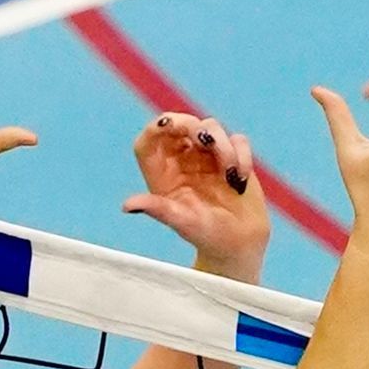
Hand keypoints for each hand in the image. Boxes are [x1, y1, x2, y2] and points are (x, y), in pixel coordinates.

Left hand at [124, 113, 269, 282]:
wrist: (240, 243)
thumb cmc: (206, 236)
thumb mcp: (181, 222)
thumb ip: (158, 209)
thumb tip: (127, 206)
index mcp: (162, 174)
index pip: (150, 140)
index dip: (155, 127)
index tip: (168, 125)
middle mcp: (182, 161)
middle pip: (179, 125)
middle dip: (191, 126)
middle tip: (204, 138)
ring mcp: (208, 157)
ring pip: (209, 127)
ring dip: (221, 144)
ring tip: (230, 173)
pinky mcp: (233, 157)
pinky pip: (236, 140)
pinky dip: (241, 153)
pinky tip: (240, 177)